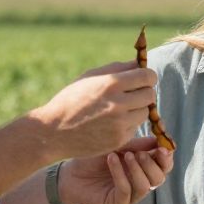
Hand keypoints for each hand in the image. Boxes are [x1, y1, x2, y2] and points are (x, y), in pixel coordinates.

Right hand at [30, 62, 158, 159]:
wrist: (53, 133)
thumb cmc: (70, 101)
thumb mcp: (88, 78)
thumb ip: (115, 69)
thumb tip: (138, 63)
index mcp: (110, 84)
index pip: (147, 76)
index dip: (148, 76)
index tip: (144, 78)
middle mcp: (118, 104)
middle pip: (150, 94)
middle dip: (144, 92)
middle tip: (133, 94)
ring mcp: (120, 124)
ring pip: (145, 112)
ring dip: (137, 109)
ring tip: (119, 109)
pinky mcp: (119, 139)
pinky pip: (135, 127)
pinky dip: (128, 124)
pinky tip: (111, 123)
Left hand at [57, 138, 173, 203]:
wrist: (70, 173)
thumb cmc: (93, 158)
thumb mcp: (116, 146)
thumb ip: (137, 145)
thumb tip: (158, 140)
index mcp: (144, 168)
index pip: (164, 165)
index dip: (167, 156)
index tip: (162, 145)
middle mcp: (140, 182)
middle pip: (160, 177)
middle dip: (152, 164)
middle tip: (140, 153)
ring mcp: (130, 195)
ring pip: (146, 186)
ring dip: (138, 169)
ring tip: (126, 155)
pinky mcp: (118, 203)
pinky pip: (127, 190)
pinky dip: (120, 174)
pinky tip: (111, 160)